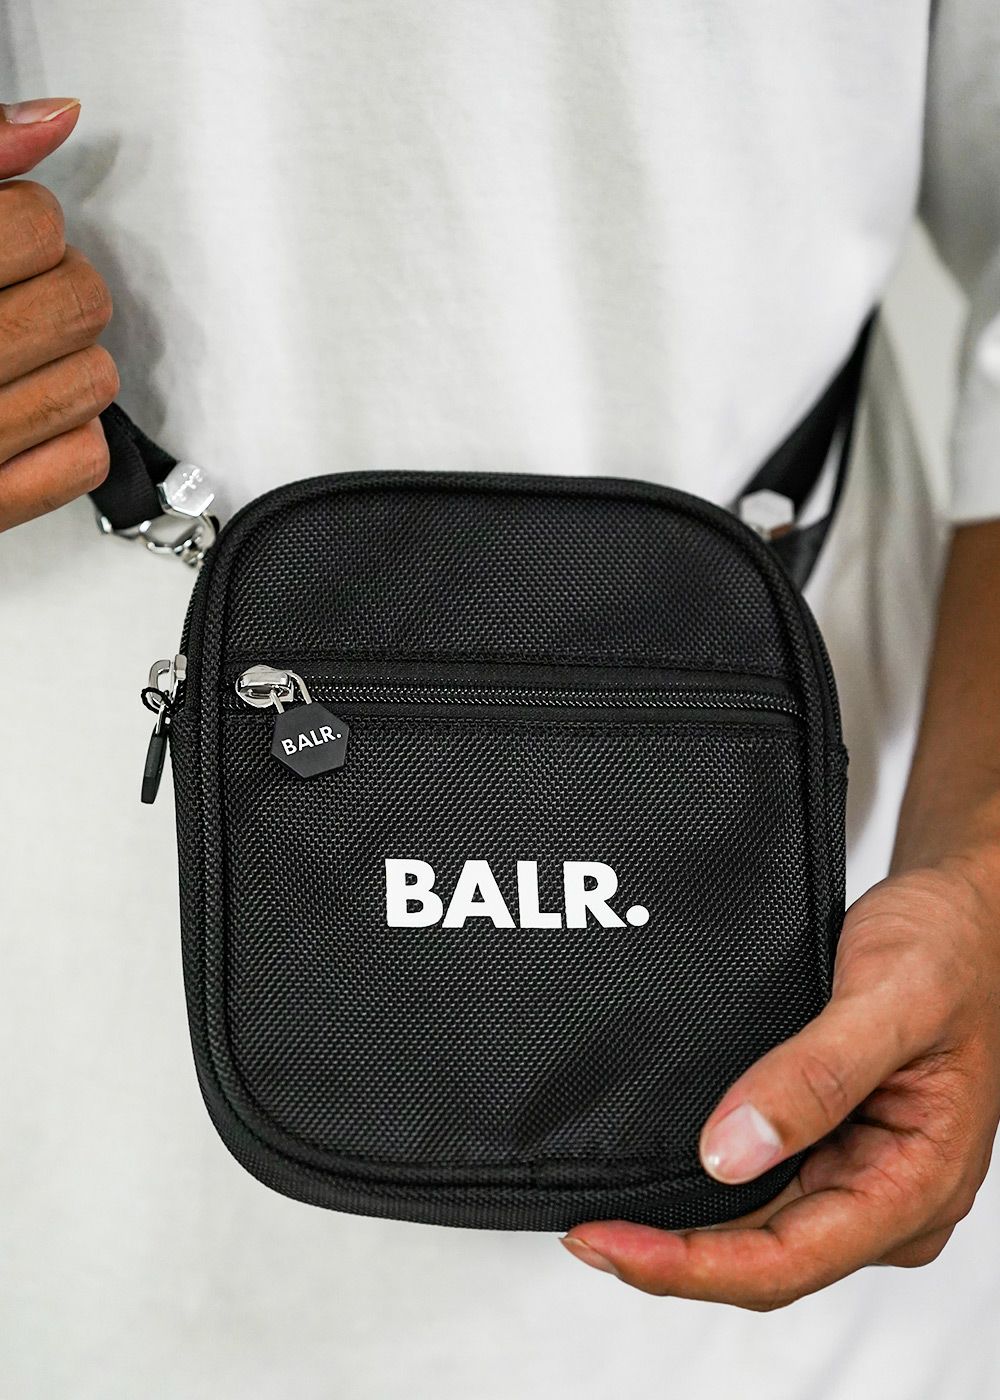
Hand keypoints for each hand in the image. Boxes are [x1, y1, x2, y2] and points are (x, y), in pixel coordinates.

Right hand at [0, 98, 117, 531]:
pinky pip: (82, 460)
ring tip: (14, 356)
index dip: (25, 223)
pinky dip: (68, 439)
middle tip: (11, 295)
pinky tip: (23, 418)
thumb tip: (53, 120)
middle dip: (56, 288)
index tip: (2, 237)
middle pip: (78, 300)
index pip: (33, 225)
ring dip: (67, 363)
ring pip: (93, 380)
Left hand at [561, 858, 999, 1307]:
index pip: (788, 1260)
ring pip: (758, 1231)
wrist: (962, 910)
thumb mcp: (890, 999)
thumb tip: (730, 1152)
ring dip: (683, 1232)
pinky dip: (705, 1186)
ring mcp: (859, 1172)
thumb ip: (816, 1075)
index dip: (689, 1266)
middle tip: (582, 1231)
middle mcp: (888, 1195)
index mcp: (917, 1183)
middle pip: (765, 1260)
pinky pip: (762, 1186)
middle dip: (672, 1258)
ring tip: (603, 1214)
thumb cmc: (950, 948)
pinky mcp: (834, 1143)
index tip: (611, 1242)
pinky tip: (654, 1174)